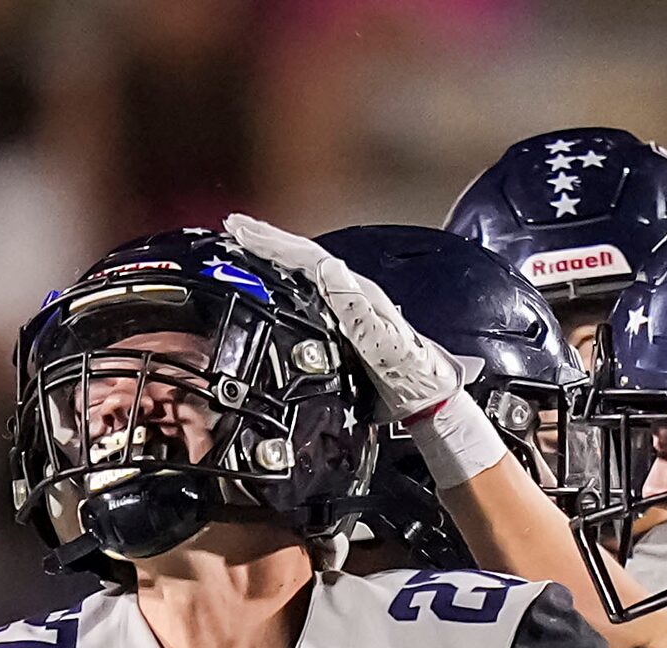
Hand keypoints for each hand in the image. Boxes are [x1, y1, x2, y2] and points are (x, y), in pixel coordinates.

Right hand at [224, 214, 461, 422]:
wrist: (431, 401)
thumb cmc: (413, 374)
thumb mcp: (384, 341)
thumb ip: (356, 307)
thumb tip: (329, 268)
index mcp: (359, 293)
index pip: (309, 258)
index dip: (274, 242)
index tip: (242, 229)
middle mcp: (354, 295)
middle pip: (305, 259)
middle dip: (268, 241)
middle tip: (235, 227)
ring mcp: (351, 310)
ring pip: (306, 274)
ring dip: (275, 258)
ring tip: (247, 245)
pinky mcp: (347, 327)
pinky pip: (310, 294)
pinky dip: (287, 283)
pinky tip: (276, 284)